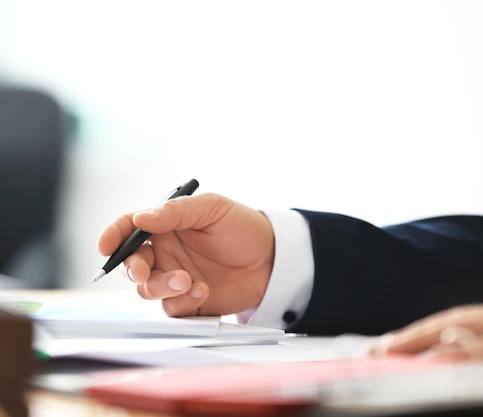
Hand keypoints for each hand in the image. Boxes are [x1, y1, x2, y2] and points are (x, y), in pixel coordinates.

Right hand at [96, 193, 274, 316]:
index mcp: (164, 226)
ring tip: (188, 280)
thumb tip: (141, 218)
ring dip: (161, 286)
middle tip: (142, 271)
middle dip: (131, 269)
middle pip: (130, 265)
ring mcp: (174, 278)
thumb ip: (176, 212)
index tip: (105, 246)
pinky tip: (204, 290)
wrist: (271, 259)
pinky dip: (182, 302)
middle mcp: (164, 253)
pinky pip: (171, 309)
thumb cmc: (242, 227)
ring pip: (147, 290)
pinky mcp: (188, 302)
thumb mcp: (212, 209)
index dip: (111, 237)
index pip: (128, 229)